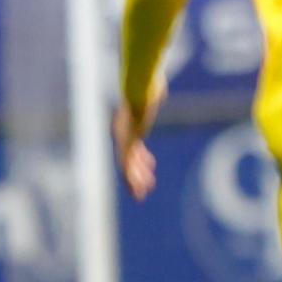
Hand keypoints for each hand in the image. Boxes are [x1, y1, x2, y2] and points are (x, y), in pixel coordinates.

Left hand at [113, 74, 165, 201]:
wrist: (139, 89)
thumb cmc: (146, 86)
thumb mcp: (150, 93)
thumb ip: (153, 94)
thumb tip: (159, 87)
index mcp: (127, 125)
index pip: (133, 146)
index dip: (141, 157)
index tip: (150, 165)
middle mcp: (122, 134)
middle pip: (128, 158)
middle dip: (136, 173)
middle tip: (144, 186)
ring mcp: (123, 140)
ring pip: (126, 167)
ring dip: (134, 182)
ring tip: (141, 195)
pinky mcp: (126, 145)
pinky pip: (127, 167)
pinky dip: (133, 180)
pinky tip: (141, 189)